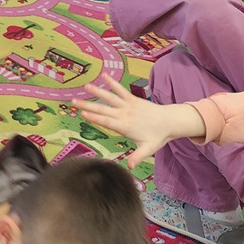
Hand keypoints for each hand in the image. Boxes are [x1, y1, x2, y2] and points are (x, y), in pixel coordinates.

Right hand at [72, 75, 195, 168]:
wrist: (169, 121)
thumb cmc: (157, 136)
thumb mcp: (148, 149)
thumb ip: (138, 157)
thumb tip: (130, 167)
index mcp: (125, 127)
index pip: (107, 122)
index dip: (95, 117)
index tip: (83, 113)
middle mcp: (124, 114)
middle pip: (103, 109)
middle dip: (88, 105)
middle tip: (74, 101)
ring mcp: (128, 105)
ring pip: (110, 97)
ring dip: (97, 91)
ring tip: (86, 86)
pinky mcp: (132, 99)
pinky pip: (121, 90)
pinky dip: (112, 83)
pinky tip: (104, 75)